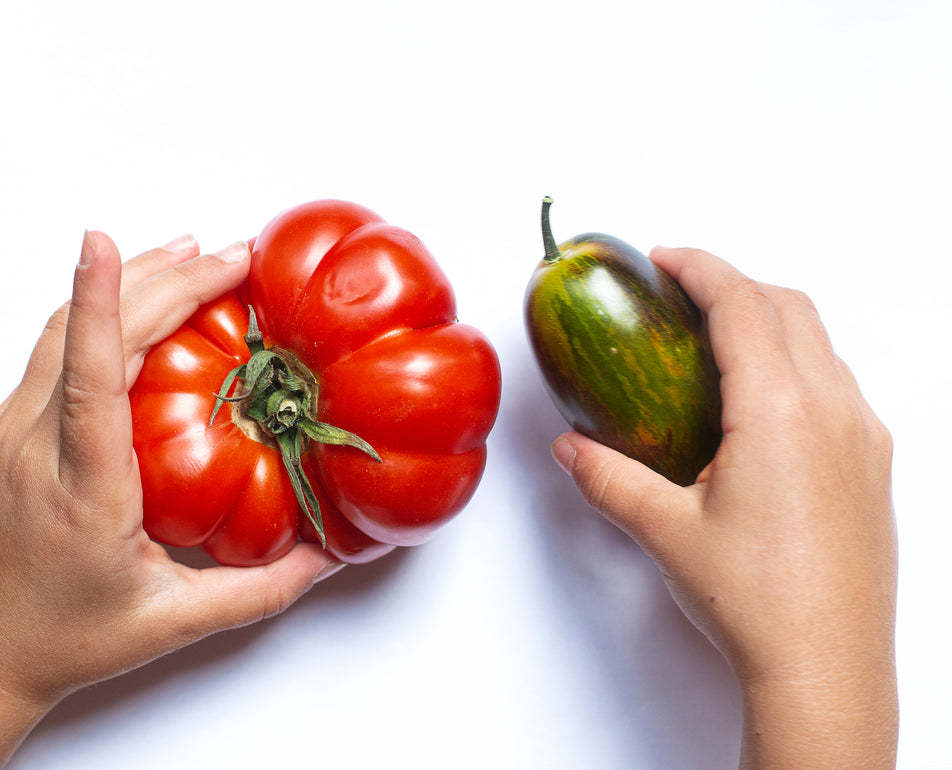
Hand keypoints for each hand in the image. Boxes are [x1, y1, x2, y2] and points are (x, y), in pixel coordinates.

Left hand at [0, 232, 341, 768]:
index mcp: (79, 487)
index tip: (102, 241)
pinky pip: (53, 351)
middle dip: (162, 279)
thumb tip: (329, 556)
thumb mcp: (170, 624)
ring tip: (191, 253)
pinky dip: (100, 311)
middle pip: (87, 334)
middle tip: (233, 255)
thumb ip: (260, 591)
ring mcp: (9, 432)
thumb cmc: (62, 642)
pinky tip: (140, 303)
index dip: (99, 302)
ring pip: (61, 330)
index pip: (89, 376)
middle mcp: (32, 446)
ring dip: (127, 283)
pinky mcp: (5, 430)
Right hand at [551, 246, 897, 767]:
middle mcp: (833, 409)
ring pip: (821, 341)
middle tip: (682, 292)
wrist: (829, 668)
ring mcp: (863, 435)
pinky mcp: (874, 464)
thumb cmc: (757, 601)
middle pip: (789, 305)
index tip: (665, 257)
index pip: (741, 304)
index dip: (700, 268)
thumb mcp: (665, 530)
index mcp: (779, 410)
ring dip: (771, 318)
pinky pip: (840, 382)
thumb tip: (571, 449)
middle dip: (734, 282)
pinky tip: (762, 401)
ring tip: (717, 339)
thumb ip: (608, 478)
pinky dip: (800, 360)